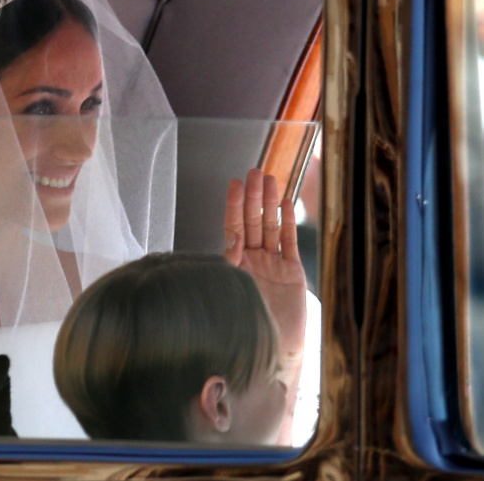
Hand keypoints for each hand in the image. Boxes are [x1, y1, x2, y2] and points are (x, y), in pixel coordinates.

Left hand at [223, 168, 306, 367]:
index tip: (235, 184)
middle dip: (253, 197)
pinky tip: (285, 203)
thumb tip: (232, 236)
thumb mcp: (234, 291)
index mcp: (234, 264)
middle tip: (255, 171)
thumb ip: (232, 263)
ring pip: (270, 227)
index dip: (234, 206)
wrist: (274, 352)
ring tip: (270, 178)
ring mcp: (272, 265)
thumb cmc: (247, 326)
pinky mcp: (291, 272)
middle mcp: (252, 261)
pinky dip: (287, 223)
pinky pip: (287, 243)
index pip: (233, 228)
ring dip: (270, 203)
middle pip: (252, 222)